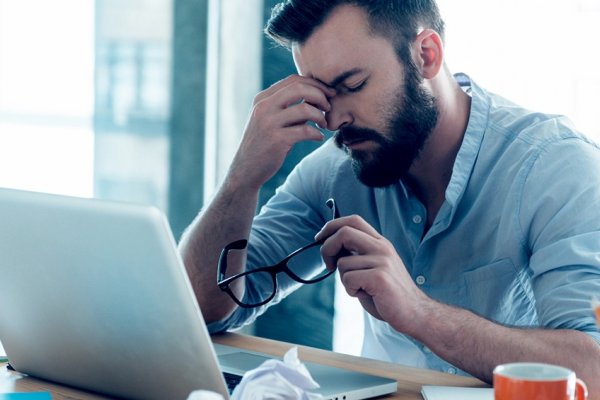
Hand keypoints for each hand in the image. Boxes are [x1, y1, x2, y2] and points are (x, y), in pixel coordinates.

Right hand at [229, 75, 335, 189]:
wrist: (246, 169)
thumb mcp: (271, 120)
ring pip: (305, 109)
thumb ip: (289, 108)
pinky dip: (317, 133)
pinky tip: (318, 138)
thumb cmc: (265, 143)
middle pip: (299, 88)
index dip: (315, 84)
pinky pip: (305, 130)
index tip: (328, 93)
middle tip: (328, 107)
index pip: (293, 80)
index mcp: (263, 99)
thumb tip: (317, 98)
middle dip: (320, 95)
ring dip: (320, 116)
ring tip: (323, 124)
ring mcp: (269, 123)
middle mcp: (264, 107)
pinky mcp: (276, 140)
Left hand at [315, 215, 429, 330]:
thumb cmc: (388, 293)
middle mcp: (382, 247)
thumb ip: (357, 255)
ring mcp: (382, 261)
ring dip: (344, 279)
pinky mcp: (380, 277)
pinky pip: (348, 279)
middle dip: (327, 248)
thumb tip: (331, 247)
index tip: (320, 238)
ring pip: (343, 263)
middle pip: (344, 232)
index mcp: (380, 242)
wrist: (414, 312)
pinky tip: (365, 294)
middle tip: (328, 264)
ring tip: (360, 288)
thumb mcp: (373, 266)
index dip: (332, 226)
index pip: (353, 220)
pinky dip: (350, 290)